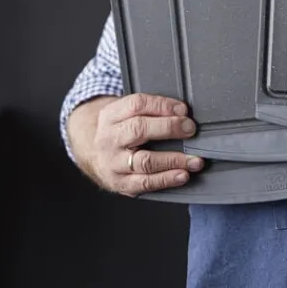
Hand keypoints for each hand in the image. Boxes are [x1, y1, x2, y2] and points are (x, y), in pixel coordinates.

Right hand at [89, 93, 203, 195]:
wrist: (92, 154)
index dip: (162, 106)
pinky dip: (166, 179)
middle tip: (190, 129)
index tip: (183, 110)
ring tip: (194, 160)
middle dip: (169, 128)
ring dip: (173, 160)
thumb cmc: (118, 131)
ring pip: (144, 161)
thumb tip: (182, 112)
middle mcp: (109, 138)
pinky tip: (182, 175)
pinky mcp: (119, 183)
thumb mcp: (123, 113)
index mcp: (111, 115)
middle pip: (139, 129)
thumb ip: (148, 110)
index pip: (137, 104)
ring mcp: (113, 163)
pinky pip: (144, 183)